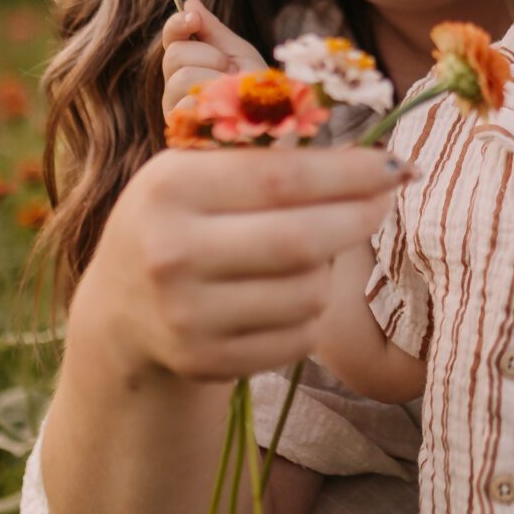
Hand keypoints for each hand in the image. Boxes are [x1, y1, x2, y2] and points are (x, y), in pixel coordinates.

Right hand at [71, 143, 407, 384]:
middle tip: (383, 201)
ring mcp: (186, 316)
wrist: (120, 310)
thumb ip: (263, 151)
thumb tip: (368, 154)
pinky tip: (290, 295)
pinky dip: (310, 314)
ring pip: (309, 293)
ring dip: (329, 270)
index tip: (393, 165)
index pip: (282, 178)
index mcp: (168, 187)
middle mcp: (171, 253)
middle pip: (303, 240)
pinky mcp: (205, 362)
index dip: (350, 172)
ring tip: (313, 252)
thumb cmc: (179, 221)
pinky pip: (299, 337)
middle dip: (360, 217)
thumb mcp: (194, 171)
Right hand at [160, 0, 266, 116]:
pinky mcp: (181, 125)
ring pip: (182, 77)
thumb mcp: (238, 52)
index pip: (171, 36)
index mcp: (188, 59)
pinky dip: (210, 101)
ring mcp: (175, 104)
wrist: (269, 119)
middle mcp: (175, 80)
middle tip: (230, 69)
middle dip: (209, 56)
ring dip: (213, 79)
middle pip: (174, 54)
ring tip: (229, 90)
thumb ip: (213, 30)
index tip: (194, 19)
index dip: (178, 23)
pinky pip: (187, 103)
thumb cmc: (253, 86)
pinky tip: (222, 106)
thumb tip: (189, 2)